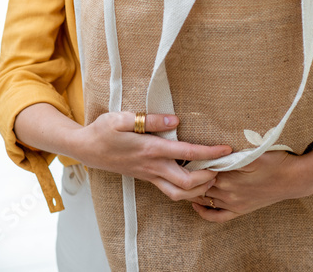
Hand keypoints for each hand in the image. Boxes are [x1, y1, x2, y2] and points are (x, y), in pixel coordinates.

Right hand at [74, 112, 232, 202]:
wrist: (86, 148)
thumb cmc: (103, 131)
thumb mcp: (122, 118)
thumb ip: (149, 120)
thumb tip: (175, 120)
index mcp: (150, 149)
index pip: (187, 153)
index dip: (210, 153)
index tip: (226, 149)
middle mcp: (152, 167)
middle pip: (188, 184)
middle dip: (209, 178)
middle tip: (222, 167)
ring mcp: (149, 175)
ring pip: (179, 194)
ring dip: (199, 189)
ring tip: (211, 176)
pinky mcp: (147, 178)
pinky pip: (171, 191)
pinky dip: (187, 191)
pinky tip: (195, 180)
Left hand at [191, 150, 312, 222]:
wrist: (295, 179)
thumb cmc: (276, 160)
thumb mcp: (254, 150)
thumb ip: (231, 152)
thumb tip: (213, 150)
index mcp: (229, 174)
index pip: (201, 169)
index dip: (191, 160)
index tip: (184, 152)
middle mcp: (228, 191)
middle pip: (198, 185)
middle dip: (188, 175)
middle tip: (179, 164)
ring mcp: (233, 203)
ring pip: (203, 199)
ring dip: (192, 191)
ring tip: (184, 180)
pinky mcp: (240, 210)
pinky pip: (216, 216)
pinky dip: (203, 212)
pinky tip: (196, 205)